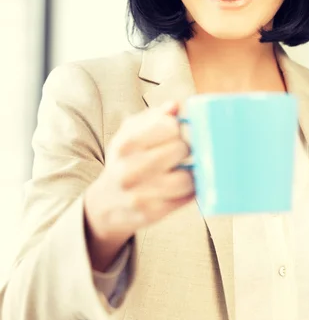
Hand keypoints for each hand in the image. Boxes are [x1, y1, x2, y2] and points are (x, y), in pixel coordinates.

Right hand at [84, 101, 194, 269]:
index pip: (168, 126)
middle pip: (180, 149)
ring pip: (186, 178)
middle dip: (185, 148)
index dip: (177, 127)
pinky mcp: (151, 213)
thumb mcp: (130, 134)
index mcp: (125, 144)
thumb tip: (174, 106)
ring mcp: (140, 194)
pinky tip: (183, 184)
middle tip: (181, 151)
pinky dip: (190, 189)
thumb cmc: (124, 161)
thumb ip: (153, 117)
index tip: (175, 132)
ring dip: (191, 171)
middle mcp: (129, 170)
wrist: (105, 203)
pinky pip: (186, 197)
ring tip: (184, 168)